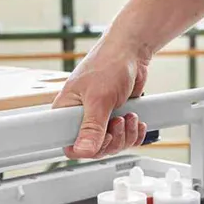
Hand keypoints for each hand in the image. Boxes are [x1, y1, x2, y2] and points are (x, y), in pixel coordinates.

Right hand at [52, 37, 150, 158]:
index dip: (85, 149)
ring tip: (128, 116)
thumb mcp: (99, 98)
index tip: (100, 140)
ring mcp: (100, 120)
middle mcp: (82, 118)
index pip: (69, 145)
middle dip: (112, 140)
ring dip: (125, 135)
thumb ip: (91, 128)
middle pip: (95, 149)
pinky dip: (134, 133)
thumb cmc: (108, 64)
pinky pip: (125, 139)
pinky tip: (136, 120)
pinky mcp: (116, 120)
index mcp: (67, 112)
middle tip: (117, 122)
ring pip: (112, 146)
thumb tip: (84, 151)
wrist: (132, 52)